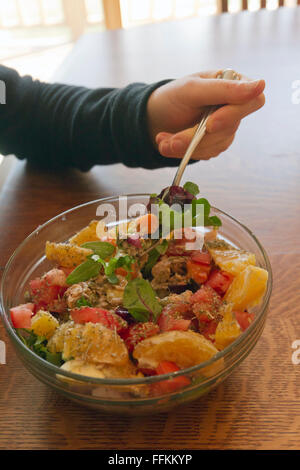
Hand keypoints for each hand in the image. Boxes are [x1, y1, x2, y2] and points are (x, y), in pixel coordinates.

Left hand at [147, 71, 264, 159]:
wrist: (155, 116)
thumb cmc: (173, 96)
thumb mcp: (192, 89)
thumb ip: (224, 89)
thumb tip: (260, 85)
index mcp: (234, 85)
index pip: (253, 101)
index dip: (233, 116)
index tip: (210, 125)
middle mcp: (234, 107)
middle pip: (229, 129)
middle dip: (197, 137)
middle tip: (172, 140)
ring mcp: (226, 128)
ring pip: (216, 145)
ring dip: (186, 147)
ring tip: (164, 141)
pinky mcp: (215, 144)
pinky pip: (207, 154)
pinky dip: (184, 152)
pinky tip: (169, 143)